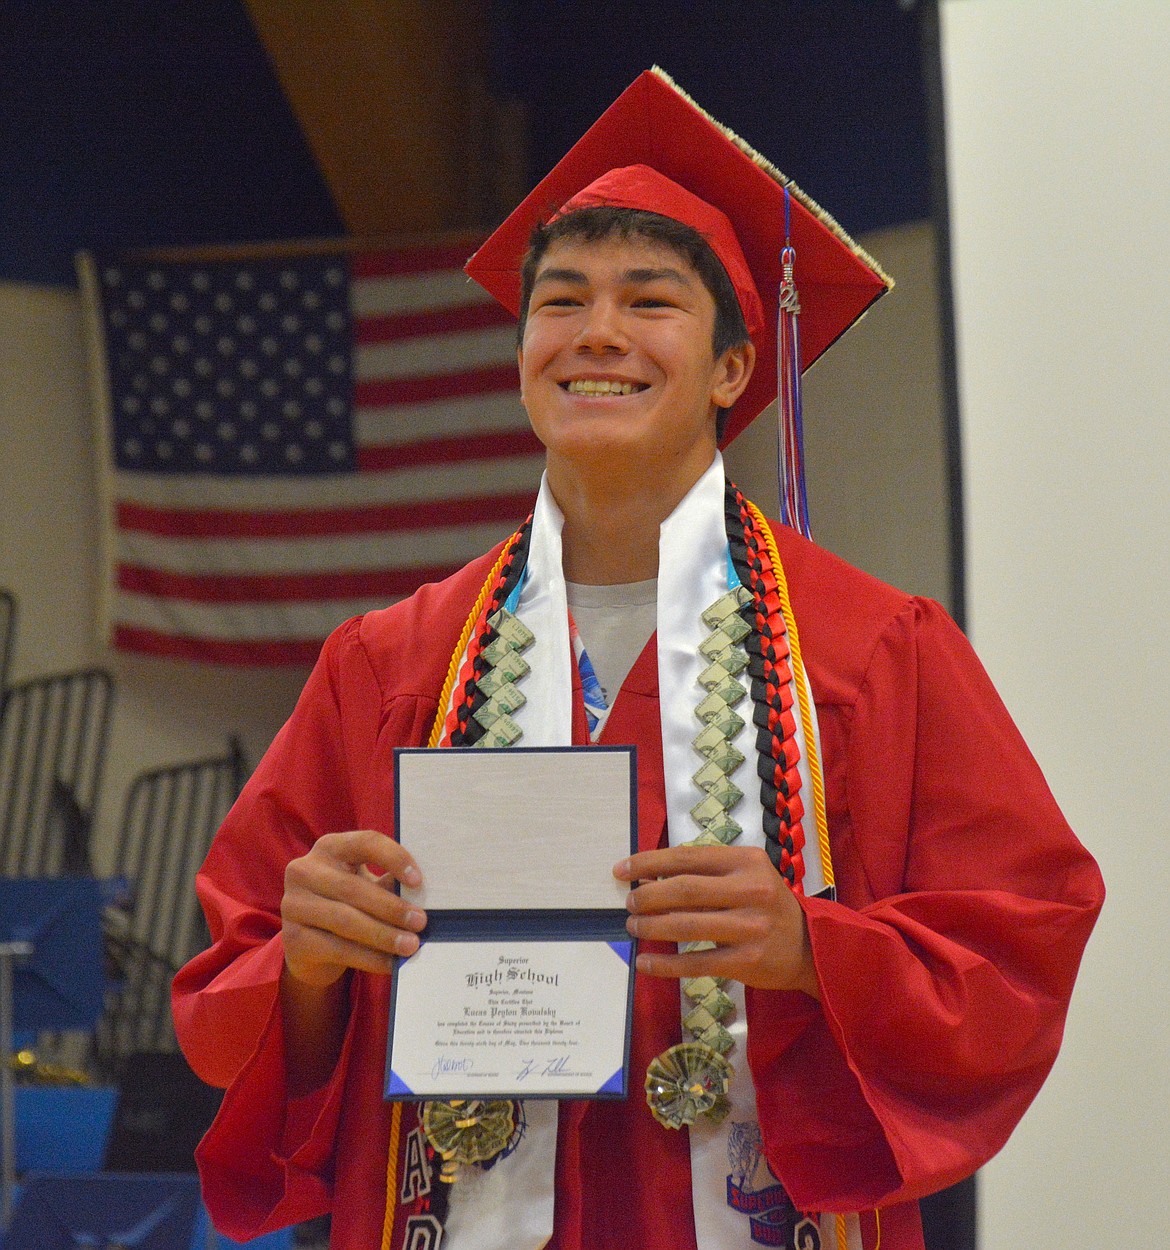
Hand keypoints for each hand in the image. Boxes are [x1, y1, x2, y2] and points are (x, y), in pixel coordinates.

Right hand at [281, 829, 426, 989]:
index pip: (365, 842)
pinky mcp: (292, 938)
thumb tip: (426, 894)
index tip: (418, 882)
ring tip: (410, 945)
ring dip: (383, 935)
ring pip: (345, 920)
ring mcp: (293, 904)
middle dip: (391, 907)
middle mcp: (304, 870)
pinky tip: (390, 964)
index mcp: (330, 847)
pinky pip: (337, 949)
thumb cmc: (348, 905)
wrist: (312, 947)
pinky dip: (369, 958)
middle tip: (420, 922)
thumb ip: (390, 883)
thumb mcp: (367, 886)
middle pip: (353, 887)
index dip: (394, 858)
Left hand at [613, 844, 819, 998]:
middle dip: (647, 896)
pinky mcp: (747, 961)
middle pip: (684, 889)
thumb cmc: (767, 905)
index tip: (622, 870)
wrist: (811, 947)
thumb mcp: (745, 877)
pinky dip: (665, 964)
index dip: (649, 863)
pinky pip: (696, 963)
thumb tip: (648, 878)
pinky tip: (645, 962)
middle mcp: (751, 890)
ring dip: (651, 926)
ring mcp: (750, 927)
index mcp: (746, 861)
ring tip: (633, 926)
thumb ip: (704, 874)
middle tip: (629, 903)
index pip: (688, 856)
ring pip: (686, 925)